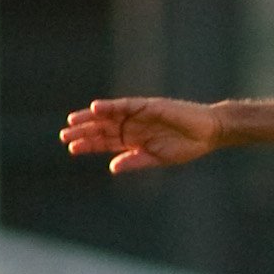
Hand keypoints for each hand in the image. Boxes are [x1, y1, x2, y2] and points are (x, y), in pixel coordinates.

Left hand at [60, 96, 221, 173]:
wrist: (209, 132)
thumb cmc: (187, 146)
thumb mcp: (158, 158)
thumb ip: (135, 161)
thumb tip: (112, 167)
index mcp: (135, 141)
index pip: (106, 142)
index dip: (89, 145)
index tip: (72, 149)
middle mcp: (133, 126)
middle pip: (103, 128)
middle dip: (84, 132)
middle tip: (64, 136)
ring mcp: (139, 115)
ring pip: (109, 116)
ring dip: (91, 118)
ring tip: (73, 122)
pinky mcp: (148, 105)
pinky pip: (125, 105)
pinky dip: (110, 106)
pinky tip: (96, 109)